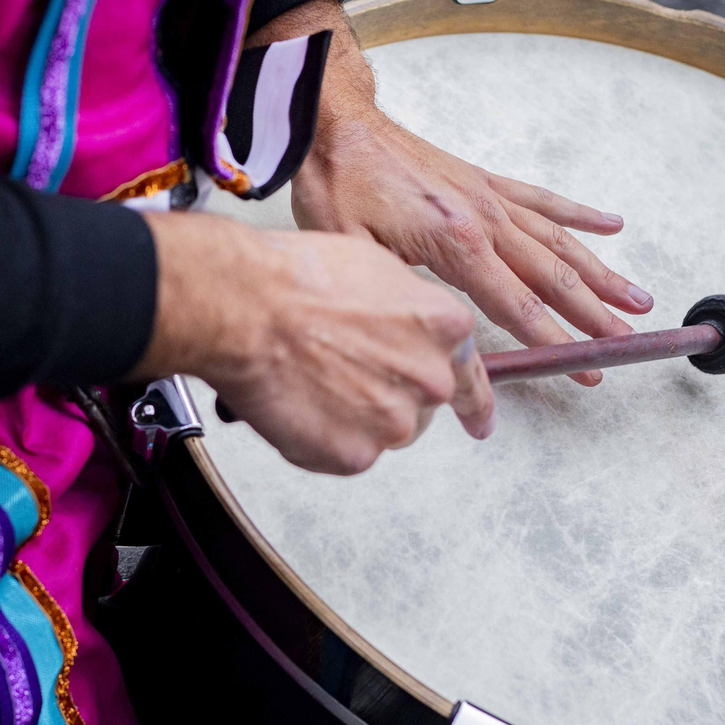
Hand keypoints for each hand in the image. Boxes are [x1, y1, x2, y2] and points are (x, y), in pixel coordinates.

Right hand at [134, 211, 493, 474]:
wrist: (245, 307)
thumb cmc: (294, 279)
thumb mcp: (374, 270)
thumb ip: (406, 313)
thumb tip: (400, 329)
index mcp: (443, 327)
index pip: (471, 373)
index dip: (472, 400)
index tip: (479, 420)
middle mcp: (430, 378)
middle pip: (420, 403)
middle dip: (386, 394)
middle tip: (342, 375)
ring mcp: (395, 420)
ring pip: (382, 430)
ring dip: (353, 417)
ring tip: (311, 381)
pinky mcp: (356, 454)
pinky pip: (345, 453)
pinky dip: (321, 438)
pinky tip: (297, 403)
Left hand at [254, 0, 652, 385]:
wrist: (336, 122)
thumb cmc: (336, 183)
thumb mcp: (350, 250)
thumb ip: (394, 292)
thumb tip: (427, 332)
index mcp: (455, 242)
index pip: (519, 305)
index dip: (557, 341)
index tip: (588, 367)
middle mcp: (484, 218)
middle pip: (552, 278)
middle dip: (595, 316)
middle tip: (629, 345)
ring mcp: (488, 197)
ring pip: (558, 241)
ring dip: (601, 272)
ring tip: (639, 298)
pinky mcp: (482, 180)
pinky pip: (541, 199)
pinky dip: (578, 214)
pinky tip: (611, 226)